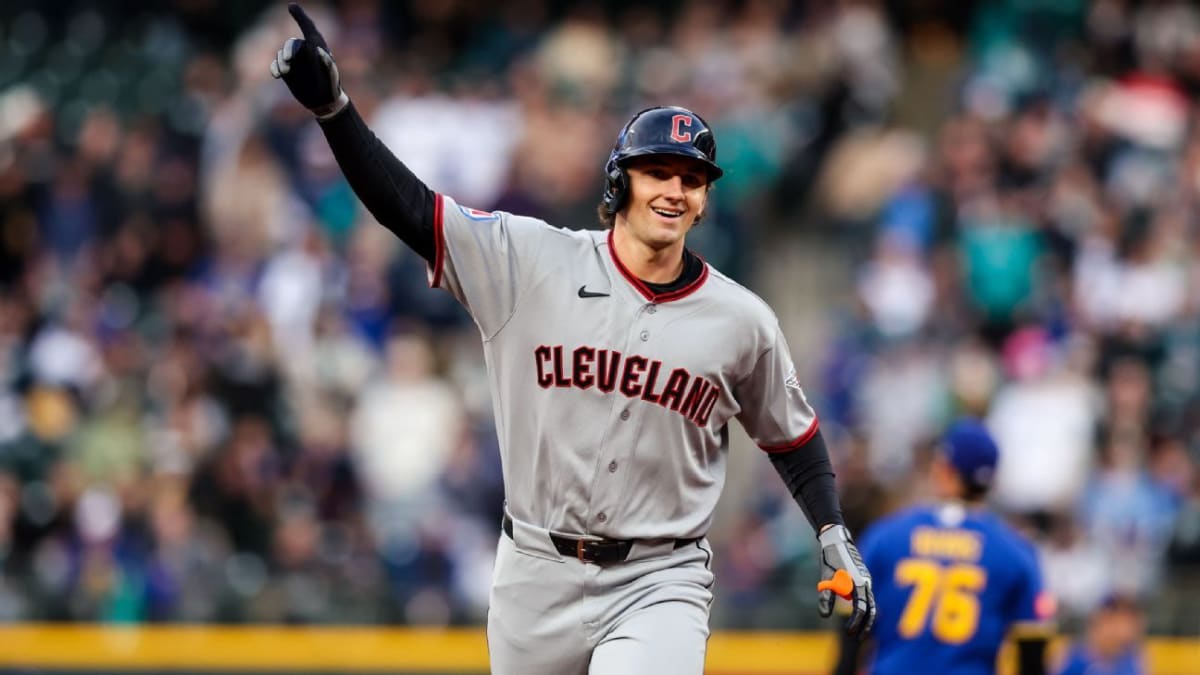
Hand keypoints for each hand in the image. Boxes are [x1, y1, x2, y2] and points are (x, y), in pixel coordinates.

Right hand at [269, 3, 348, 119]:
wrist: (325, 101)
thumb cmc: (331, 86)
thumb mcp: (332, 76)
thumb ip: (328, 63)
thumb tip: (318, 50)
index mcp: (316, 47)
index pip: (307, 28)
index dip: (299, 16)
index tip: (291, 6)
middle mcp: (304, 52)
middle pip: (291, 44)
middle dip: (288, 50)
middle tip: (289, 60)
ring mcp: (294, 61)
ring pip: (281, 54)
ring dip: (281, 62)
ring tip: (285, 72)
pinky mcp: (287, 71)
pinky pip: (275, 65)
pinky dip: (274, 67)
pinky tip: (277, 75)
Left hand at [817, 524, 875, 635]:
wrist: (837, 538)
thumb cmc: (831, 557)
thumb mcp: (826, 577)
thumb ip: (826, 596)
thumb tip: (824, 615)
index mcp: (860, 584)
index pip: (861, 609)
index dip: (856, 622)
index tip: (850, 632)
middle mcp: (866, 583)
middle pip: (871, 609)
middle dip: (866, 625)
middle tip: (858, 638)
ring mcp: (866, 580)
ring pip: (870, 602)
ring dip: (866, 617)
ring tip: (858, 628)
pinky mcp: (863, 577)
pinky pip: (867, 595)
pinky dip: (864, 607)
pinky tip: (857, 612)